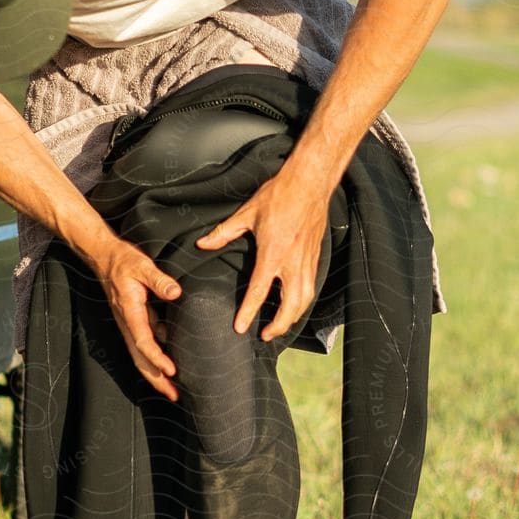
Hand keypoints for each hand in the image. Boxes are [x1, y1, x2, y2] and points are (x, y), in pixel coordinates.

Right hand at [89, 235, 182, 402]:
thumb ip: (159, 279)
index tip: (172, 371)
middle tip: (175, 396)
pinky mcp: (133, 321)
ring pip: (140, 357)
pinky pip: (143, 347)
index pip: (143, 342)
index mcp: (130, 312)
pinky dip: (154, 360)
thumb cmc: (122, 260)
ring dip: (156, 374)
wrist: (103, 256)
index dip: (158, 359)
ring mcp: (129, 324)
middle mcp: (127, 323)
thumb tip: (176, 293)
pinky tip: (168, 366)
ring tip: (173, 390)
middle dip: (157, 380)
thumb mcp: (142, 265)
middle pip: (140, 360)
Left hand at [194, 167, 329, 341]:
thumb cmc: (279, 195)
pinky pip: (311, 287)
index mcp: (273, 252)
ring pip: (305, 299)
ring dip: (292, 317)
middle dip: (279, 325)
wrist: (310, 182)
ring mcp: (306, 260)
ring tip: (279, 326)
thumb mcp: (247, 213)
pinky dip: (303, 302)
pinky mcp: (315, 257)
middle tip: (265, 336)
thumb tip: (203, 244)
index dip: (249, 312)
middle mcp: (293, 261)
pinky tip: (294, 305)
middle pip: (290, 305)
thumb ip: (224, 233)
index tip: (240, 328)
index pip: (258, 290)